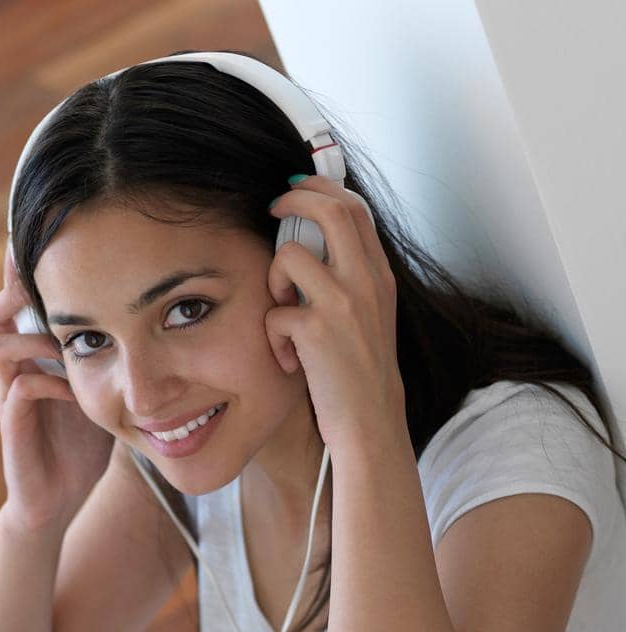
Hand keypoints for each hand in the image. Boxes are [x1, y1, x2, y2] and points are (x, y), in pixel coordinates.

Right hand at [0, 240, 115, 532]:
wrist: (59, 500)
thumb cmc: (82, 445)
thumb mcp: (103, 391)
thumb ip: (115, 355)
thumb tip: (157, 318)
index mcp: (35, 357)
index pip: (25, 302)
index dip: (34, 271)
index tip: (58, 239)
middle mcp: (17, 370)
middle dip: (21, 287)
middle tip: (52, 269)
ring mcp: (11, 398)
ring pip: (0, 343)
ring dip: (34, 333)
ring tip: (64, 331)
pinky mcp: (14, 429)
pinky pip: (19, 390)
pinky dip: (45, 382)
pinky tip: (72, 390)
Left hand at [265, 175, 405, 455]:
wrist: (371, 422)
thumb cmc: (360, 376)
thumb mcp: (369, 317)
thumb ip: (350, 281)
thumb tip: (314, 247)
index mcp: (378, 275)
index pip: (354, 208)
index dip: (322, 189)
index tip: (297, 189)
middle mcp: (365, 281)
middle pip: (329, 209)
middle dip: (293, 199)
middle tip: (272, 209)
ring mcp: (342, 304)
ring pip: (289, 256)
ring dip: (274, 283)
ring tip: (283, 315)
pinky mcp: (316, 332)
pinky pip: (274, 314)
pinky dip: (273, 339)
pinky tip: (290, 362)